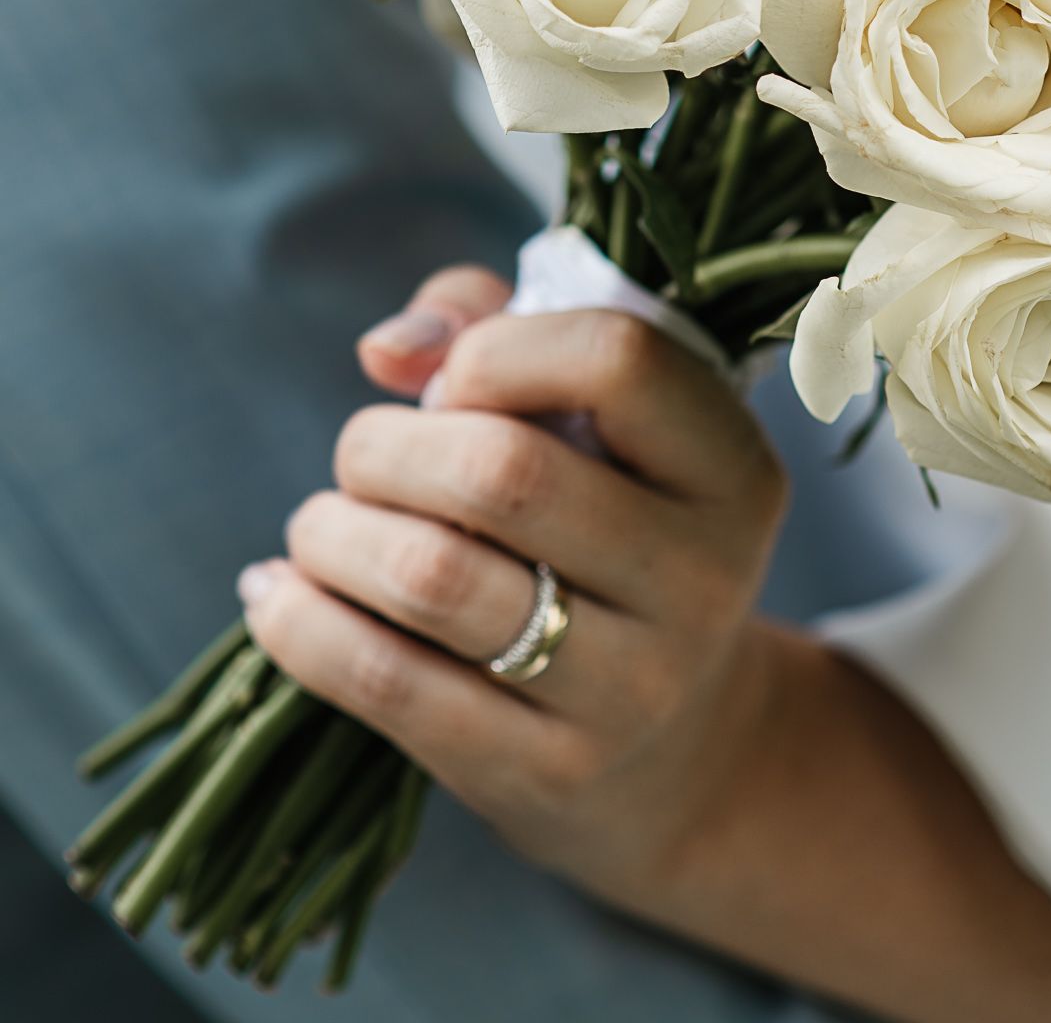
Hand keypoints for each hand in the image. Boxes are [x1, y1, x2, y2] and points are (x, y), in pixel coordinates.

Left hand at [237, 286, 789, 901]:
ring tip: (319, 527)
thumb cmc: (606, 523)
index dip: (501, 349)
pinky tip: (275, 595)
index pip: (617, 360)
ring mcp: (631, 685)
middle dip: (385, 446)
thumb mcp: (593, 414)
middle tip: (363, 458)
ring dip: (332, 533)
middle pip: (500, 471)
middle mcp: (702, 574)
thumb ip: (489, 323)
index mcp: (730, 464)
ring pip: (432, 577)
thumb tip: (385, 352)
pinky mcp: (547, 770)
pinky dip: (302, 624)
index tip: (456, 381)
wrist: (675, 749)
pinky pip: (389, 683)